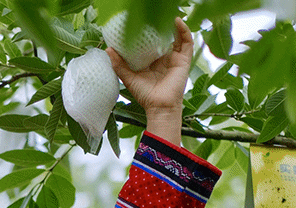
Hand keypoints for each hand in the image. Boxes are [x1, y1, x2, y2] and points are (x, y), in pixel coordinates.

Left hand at [106, 17, 192, 143]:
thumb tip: (108, 49)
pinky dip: (184, 30)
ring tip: (168, 14)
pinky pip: (187, 42)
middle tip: (154, 14)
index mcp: (152, 60)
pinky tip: (177, 22)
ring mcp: (175, 58)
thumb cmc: (145, 95)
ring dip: (174, 25)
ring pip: (177, 36)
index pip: (151, 42)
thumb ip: (119, 64)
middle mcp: (164, 57)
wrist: (158, 106)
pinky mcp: (184, 60)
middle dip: (162, 25)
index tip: (140, 21)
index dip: (148, 32)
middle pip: (165, 37)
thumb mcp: (128, 77)